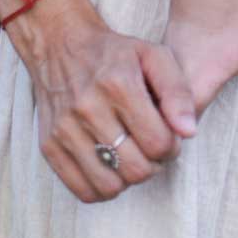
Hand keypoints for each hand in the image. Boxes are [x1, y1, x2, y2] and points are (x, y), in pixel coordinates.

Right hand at [15, 0, 198, 203]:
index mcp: (118, 83)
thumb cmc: (115, 53)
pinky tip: (110, 165)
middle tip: (152, 149)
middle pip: (135, 169)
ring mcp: (65, 130)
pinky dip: (103, 188)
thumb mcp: (153, 55)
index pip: (157, 142)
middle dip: (153, 165)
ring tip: (132, 156)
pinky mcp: (49, 146)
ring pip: (110, 186)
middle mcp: (88, 108)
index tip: (169, 137)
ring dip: (128, 178)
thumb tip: (189, 132)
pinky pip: (83, 191)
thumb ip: (178, 92)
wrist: (61, 46)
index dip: (172, 147)